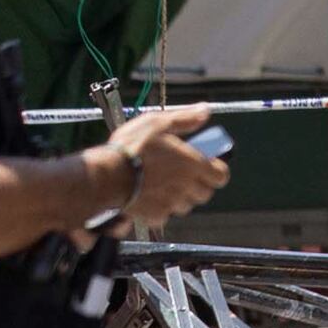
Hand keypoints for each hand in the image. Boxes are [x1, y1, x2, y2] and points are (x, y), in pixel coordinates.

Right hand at [103, 106, 227, 226]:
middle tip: (179, 173)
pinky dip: (159, 208)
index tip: (205, 165)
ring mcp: (172, 203)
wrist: (105, 175)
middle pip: (205, 193)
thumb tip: (205, 111)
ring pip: (186, 205)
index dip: (215, 171)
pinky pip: (165, 215)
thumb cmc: (131, 148)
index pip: (221, 176)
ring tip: (160, 183)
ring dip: (179, 196)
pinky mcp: (156, 216)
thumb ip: (184, 119)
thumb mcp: (157, 123)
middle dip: (197, 184)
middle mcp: (188, 187)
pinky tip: (146, 195)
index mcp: (194, 165)